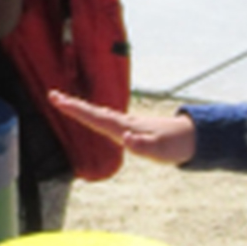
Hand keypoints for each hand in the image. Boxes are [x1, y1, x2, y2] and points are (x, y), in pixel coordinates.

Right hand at [48, 91, 195, 164]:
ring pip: (99, 114)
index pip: (96, 117)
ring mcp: (128, 125)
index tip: (57, 99)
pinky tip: (92, 117)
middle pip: (93, 112)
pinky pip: (106, 120)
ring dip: (81, 109)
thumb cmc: (177, 145)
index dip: (75, 109)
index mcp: (126, 127)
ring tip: (64, 103)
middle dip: (73, 105)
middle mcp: (125, 123)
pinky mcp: (132, 129)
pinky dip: (93, 115)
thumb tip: (125, 139)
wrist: (194, 138)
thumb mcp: (161, 150)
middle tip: (52, 96)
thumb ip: (144, 145)